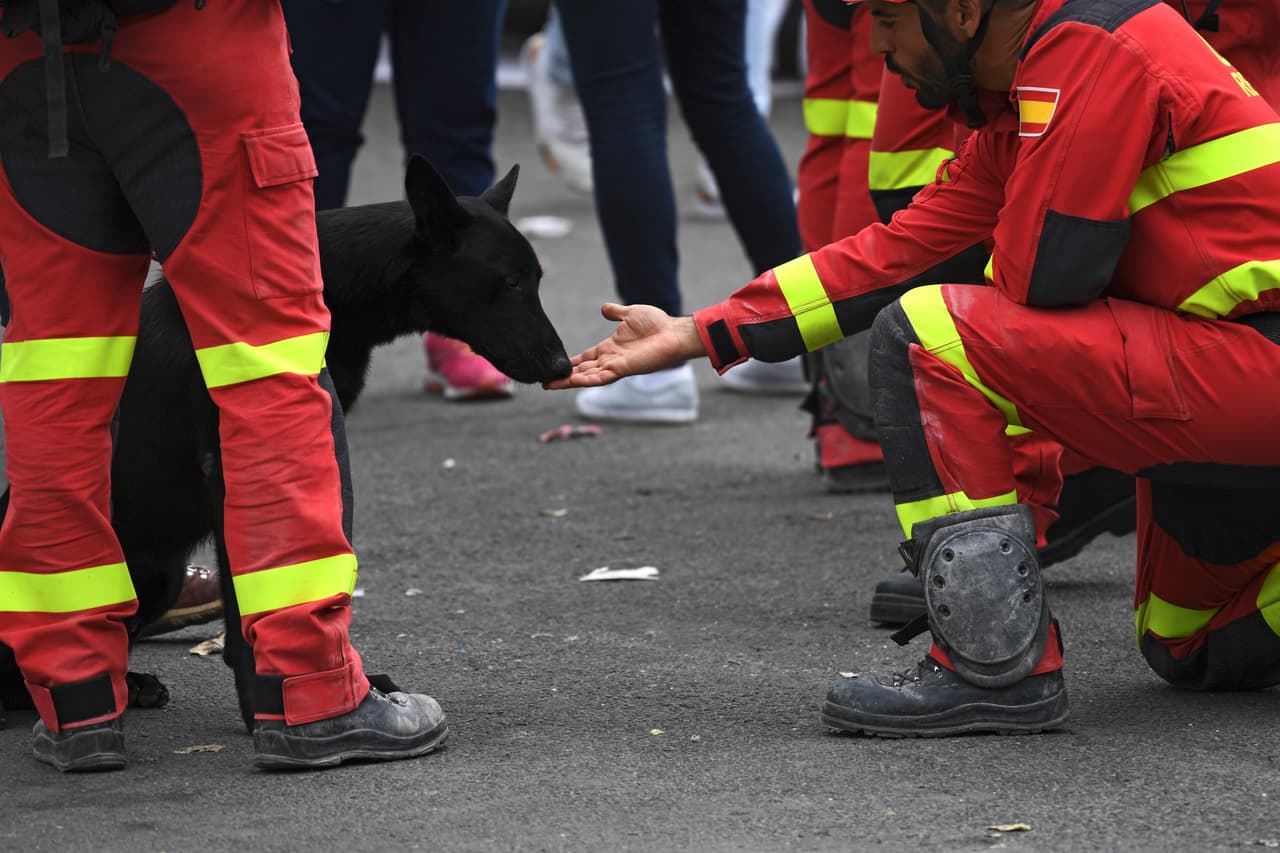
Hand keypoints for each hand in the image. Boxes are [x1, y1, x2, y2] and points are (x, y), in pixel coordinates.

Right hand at [544, 302, 705, 388]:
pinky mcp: (622, 370)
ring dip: (568, 381)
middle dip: (564, 376)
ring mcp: (615, 366)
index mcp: (610, 347)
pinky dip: (584, 380)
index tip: (554, 365)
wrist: (673, 333)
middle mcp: (610, 359)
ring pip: (586, 377)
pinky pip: (599, 377)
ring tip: (549, 385)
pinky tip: (569, 381)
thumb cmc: (657, 324)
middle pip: (582, 370)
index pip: (586, 357)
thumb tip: (604, 309)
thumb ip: (615, 313)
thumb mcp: (630, 313)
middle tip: (544, 380)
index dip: (571, 362)